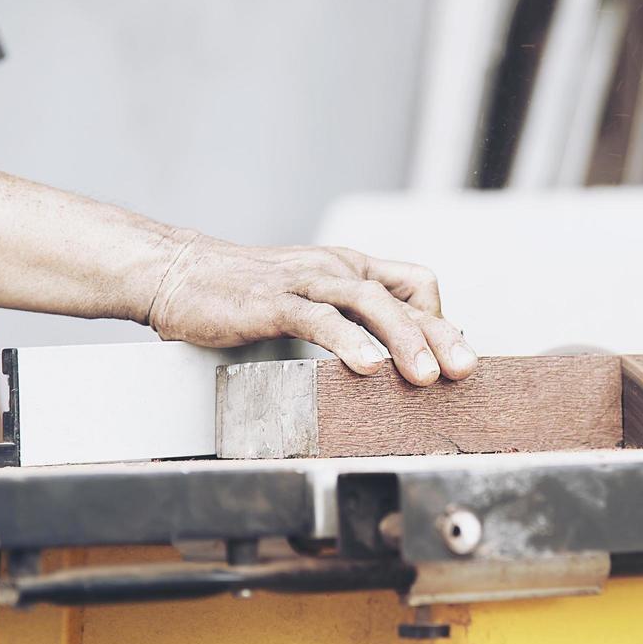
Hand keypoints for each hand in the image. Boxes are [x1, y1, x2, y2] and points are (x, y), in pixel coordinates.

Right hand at [147, 235, 476, 385]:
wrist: (178, 275)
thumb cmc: (244, 295)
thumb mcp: (309, 300)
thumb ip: (347, 318)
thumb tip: (390, 356)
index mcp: (349, 267)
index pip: (415, 284)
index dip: (439, 319)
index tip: (450, 358)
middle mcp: (335, 267)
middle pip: (402, 297)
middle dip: (438, 335)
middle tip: (464, 370)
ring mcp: (306, 281)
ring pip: (369, 303)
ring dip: (403, 340)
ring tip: (426, 376)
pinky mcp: (274, 301)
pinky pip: (319, 318)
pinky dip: (347, 341)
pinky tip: (366, 366)